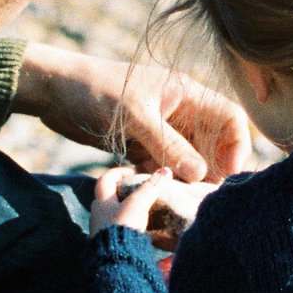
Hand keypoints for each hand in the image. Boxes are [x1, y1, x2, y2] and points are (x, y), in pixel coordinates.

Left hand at [15, 42, 252, 182]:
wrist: (55, 90)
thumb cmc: (96, 89)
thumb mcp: (136, 115)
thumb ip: (168, 144)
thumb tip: (200, 173)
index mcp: (186, 94)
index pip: (229, 117)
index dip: (238, 145)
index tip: (230, 174)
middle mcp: (179, 112)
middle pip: (212, 143)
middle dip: (215, 169)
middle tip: (208, 197)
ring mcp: (160, 130)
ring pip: (187, 159)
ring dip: (188, 180)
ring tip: (186, 202)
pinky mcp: (140, 145)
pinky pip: (162, 167)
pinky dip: (163, 181)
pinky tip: (159, 197)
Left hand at [91, 168, 215, 246]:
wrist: (115, 261)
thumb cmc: (122, 228)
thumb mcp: (138, 204)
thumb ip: (151, 187)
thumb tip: (165, 171)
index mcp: (101, 202)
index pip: (106, 179)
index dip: (120, 172)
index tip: (135, 173)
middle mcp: (97, 215)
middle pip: (108, 196)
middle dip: (124, 191)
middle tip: (141, 191)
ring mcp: (101, 231)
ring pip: (112, 213)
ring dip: (125, 208)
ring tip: (143, 209)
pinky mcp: (107, 245)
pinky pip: (116, 228)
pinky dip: (127, 223)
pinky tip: (139, 228)